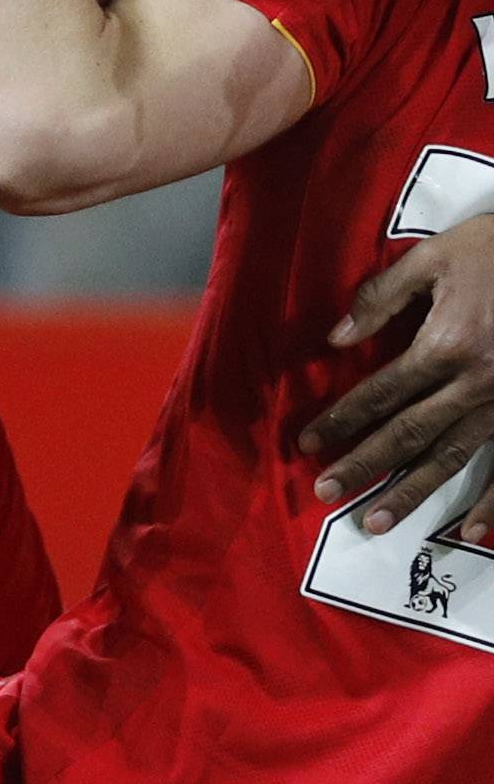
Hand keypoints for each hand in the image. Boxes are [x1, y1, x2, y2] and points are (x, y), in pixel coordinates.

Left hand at [299, 217, 493, 538]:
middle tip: (325, 491)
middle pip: (408, 434)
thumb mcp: (433, 258)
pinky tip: (468, 532)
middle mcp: (473, 384)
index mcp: (445, 345)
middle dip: (365, 465)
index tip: (308, 442)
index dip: (342, 419)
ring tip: (376, 521)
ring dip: (412, 492)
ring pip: (451, 457)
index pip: (381, 392)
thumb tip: (337, 339)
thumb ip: (382, 298)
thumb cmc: (493, 251)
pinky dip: (490, 504)